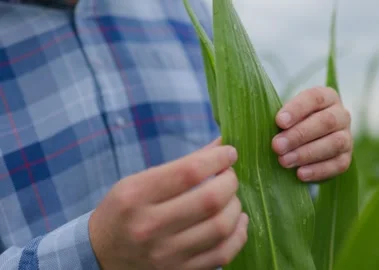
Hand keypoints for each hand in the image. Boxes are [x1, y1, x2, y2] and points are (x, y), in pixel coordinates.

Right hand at [89, 141, 248, 269]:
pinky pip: (223, 254)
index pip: (189, 172)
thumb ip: (182, 165)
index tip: (229, 152)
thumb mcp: (138, 182)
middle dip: (230, 182)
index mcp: (135, 196)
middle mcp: (149, 227)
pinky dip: (238, 234)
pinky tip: (237, 221)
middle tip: (229, 176)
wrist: (100, 257)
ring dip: (235, 206)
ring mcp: (166, 255)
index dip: (217, 159)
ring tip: (231, 198)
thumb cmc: (123, 212)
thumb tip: (221, 146)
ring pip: (221, 227)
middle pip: (210, 199)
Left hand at [272, 86, 352, 181]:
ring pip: (334, 143)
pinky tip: (300, 174)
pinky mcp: (346, 157)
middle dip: (299, 135)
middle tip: (277, 146)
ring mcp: (347, 136)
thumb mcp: (287, 115)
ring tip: (285, 161)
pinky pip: (338, 164)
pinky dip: (318, 170)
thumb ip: (281, 119)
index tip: (279, 121)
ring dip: (307, 153)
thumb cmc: (291, 124)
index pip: (315, 98)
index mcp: (327, 97)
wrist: (306, 142)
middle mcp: (341, 114)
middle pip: (326, 121)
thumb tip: (269, 129)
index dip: (297, 109)